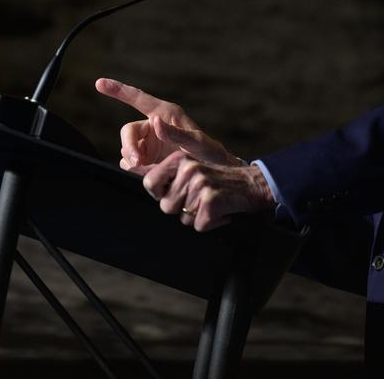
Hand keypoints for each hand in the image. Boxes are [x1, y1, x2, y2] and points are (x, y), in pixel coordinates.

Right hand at [94, 77, 238, 170]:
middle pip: (128, 131)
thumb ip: (177, 133)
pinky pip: (129, 162)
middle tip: (137, 162)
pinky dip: (133, 168)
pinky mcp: (147, 159)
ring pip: (127, 148)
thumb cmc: (210, 154)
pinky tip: (146, 172)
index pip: (137, 98)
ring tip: (149, 168)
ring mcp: (149, 143)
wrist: (212, 175)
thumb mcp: (198, 143)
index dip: (118, 90)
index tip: (99, 83)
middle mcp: (154, 126)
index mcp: (165, 113)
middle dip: (129, 146)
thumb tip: (155, 122)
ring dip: (132, 159)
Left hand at [142, 150, 275, 230]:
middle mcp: (188, 169)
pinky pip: (198, 225)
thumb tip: (131, 169)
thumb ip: (164, 172)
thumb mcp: (190, 166)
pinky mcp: (211, 201)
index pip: (149, 183)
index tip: (173, 194)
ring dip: (196, 217)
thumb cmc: (217, 179)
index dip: (159, 195)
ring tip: (210, 204)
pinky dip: (210, 224)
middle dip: (181, 209)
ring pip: (182, 218)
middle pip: (165, 206)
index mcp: (179, 159)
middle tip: (198, 200)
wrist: (252, 185)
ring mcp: (200, 185)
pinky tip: (220, 212)